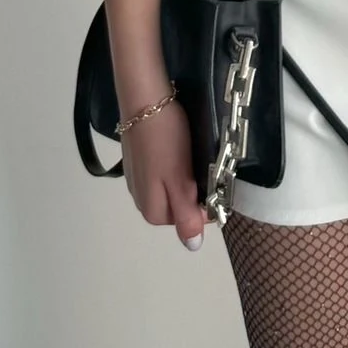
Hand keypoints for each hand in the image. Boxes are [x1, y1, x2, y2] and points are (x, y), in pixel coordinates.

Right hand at [121, 97, 209, 250]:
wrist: (145, 99)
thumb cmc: (167, 140)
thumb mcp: (180, 181)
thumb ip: (186, 216)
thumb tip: (193, 247)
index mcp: (152, 210)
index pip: (189, 221)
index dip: (204, 204)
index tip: (210, 181)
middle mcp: (141, 200)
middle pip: (179, 206)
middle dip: (194, 190)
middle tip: (200, 165)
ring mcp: (137, 180)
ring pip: (171, 188)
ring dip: (185, 176)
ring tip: (191, 154)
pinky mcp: (138, 161)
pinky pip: (162, 172)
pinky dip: (174, 164)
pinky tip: (177, 148)